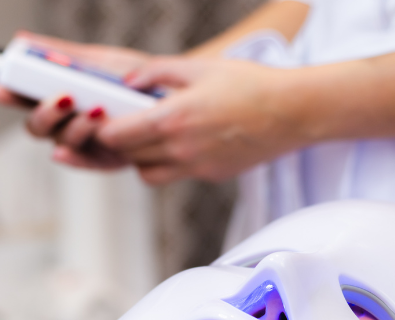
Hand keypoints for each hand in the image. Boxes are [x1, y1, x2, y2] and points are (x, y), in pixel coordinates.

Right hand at [0, 32, 152, 169]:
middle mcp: (66, 123)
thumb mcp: (98, 61)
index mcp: (59, 97)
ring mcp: (84, 143)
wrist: (172, 97)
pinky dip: (73, 157)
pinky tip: (66, 150)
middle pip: (37, 126)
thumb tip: (23, 39)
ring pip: (62, 141)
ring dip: (73, 127)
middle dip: (44, 113)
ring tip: (96, 110)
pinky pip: (84, 163)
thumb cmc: (133, 79)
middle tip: (62, 98)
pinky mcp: (104, 160)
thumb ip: (63, 54)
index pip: (25, 98)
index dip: (9, 96)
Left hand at [97, 57, 307, 184]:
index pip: (117, 136)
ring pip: (146, 174)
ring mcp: (196, 167)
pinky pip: (174, 176)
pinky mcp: (210, 175)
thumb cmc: (250, 85)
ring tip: (147, 138)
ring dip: (139, 159)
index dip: (103, 129)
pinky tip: (176, 144)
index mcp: (173, 118)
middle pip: (127, 157)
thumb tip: (127, 80)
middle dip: (117, 145)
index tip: (101, 119)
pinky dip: (166, 165)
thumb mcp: (200, 67)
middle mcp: (181, 149)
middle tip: (118, 127)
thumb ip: (157, 72)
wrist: (293, 113)